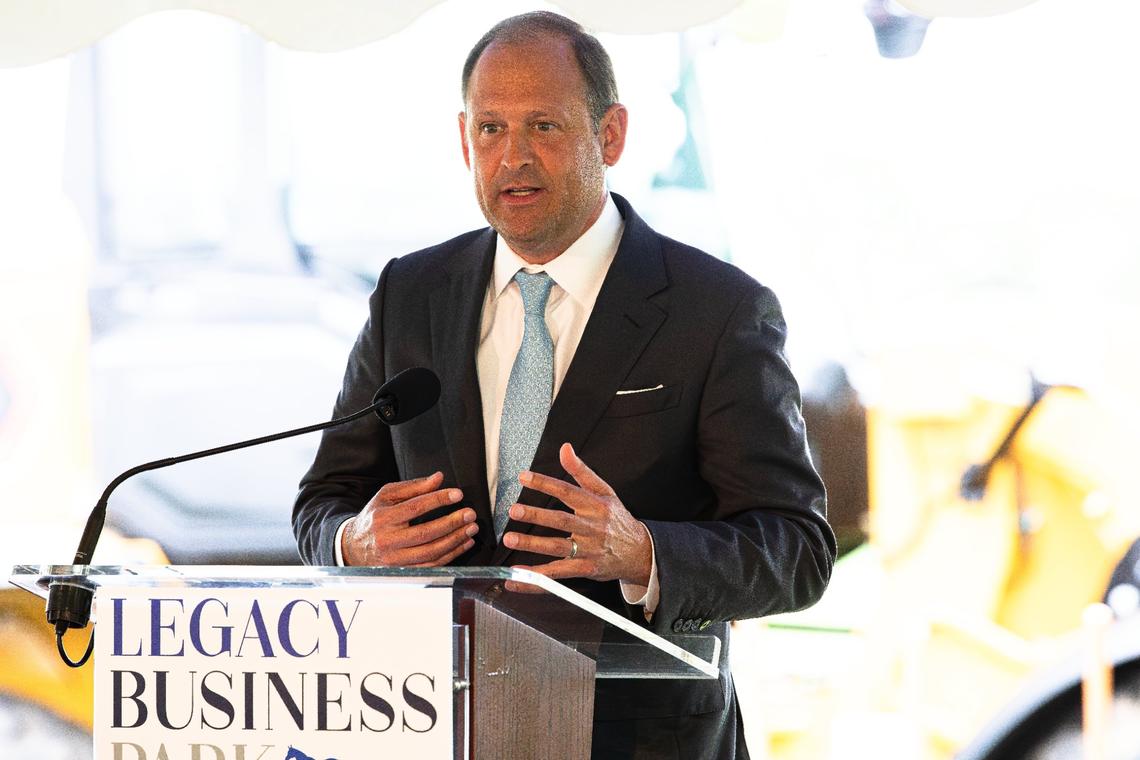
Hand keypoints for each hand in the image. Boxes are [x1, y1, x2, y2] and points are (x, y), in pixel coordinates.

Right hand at [341, 472, 477, 566]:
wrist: (353, 548)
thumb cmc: (374, 517)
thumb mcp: (386, 496)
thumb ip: (413, 487)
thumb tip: (438, 478)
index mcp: (382, 518)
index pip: (414, 508)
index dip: (438, 500)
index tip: (457, 494)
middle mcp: (387, 541)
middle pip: (424, 533)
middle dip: (451, 523)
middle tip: (470, 514)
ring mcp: (395, 560)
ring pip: (430, 552)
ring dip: (455, 541)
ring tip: (471, 529)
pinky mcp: (403, 572)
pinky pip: (431, 565)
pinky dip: (451, 555)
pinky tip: (463, 543)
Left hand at [503, 443, 651, 590]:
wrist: (639, 552)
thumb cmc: (617, 519)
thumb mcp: (605, 491)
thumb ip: (581, 471)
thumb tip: (564, 448)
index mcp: (595, 506)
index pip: (567, 491)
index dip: (545, 483)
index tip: (523, 476)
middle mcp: (592, 528)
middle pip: (561, 521)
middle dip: (537, 515)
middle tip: (514, 510)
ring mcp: (589, 550)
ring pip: (558, 548)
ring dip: (533, 545)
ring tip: (511, 539)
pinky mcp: (585, 569)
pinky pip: (557, 575)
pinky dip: (535, 579)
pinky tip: (515, 578)